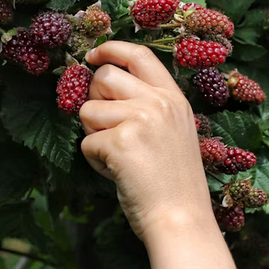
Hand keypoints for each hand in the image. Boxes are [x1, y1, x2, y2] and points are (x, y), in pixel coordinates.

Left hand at [80, 41, 211, 240]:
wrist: (182, 219)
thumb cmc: (174, 179)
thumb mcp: (173, 129)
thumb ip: (146, 103)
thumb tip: (104, 84)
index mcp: (172, 97)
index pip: (138, 53)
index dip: (111, 49)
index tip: (93, 55)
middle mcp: (158, 102)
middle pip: (105, 76)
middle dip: (94, 98)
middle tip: (105, 124)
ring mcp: (141, 119)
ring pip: (88, 110)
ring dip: (93, 133)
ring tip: (116, 155)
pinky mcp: (121, 142)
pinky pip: (86, 142)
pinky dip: (94, 159)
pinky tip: (116, 172)